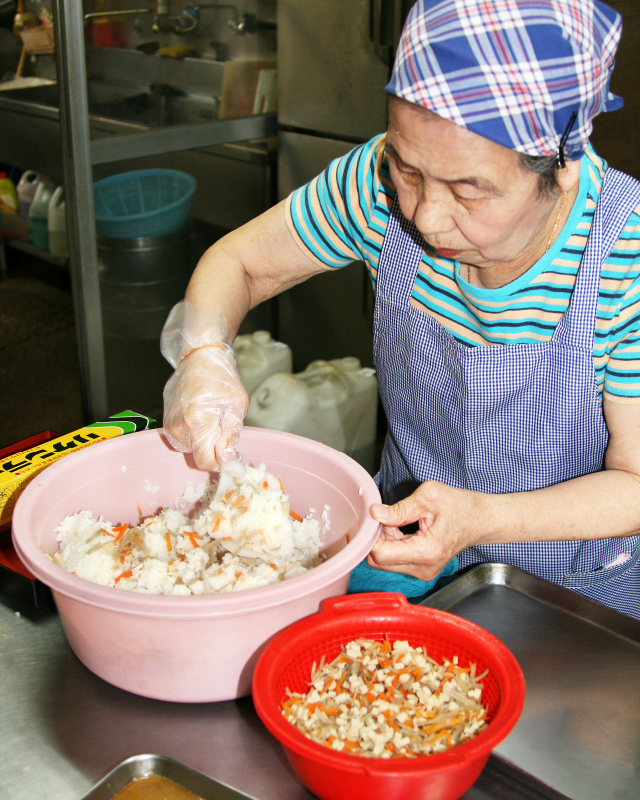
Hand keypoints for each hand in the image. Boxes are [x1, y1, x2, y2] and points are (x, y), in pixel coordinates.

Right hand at [161, 302, 248, 470]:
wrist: (199, 355)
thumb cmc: (220, 377)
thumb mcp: (236, 407)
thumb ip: (230, 437)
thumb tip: (228, 461)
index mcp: (198, 421)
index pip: (206, 462)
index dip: (222, 463)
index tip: (233, 456)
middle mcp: (179, 426)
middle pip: (198, 457)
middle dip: (215, 451)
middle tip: (226, 431)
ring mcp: (170, 424)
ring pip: (191, 449)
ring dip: (205, 442)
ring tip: (213, 419)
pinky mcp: (166, 422)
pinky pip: (183, 439)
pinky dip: (195, 435)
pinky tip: (203, 417)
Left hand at [368, 482, 486, 580]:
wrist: (480, 520)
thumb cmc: (460, 507)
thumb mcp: (429, 498)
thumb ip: (399, 508)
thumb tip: (375, 513)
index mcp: (426, 551)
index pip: (380, 555)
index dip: (372, 536)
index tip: (375, 518)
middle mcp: (423, 568)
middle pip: (379, 562)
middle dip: (376, 538)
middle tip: (387, 517)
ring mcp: (422, 572)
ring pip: (384, 562)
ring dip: (384, 541)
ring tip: (397, 521)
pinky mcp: (420, 570)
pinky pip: (394, 561)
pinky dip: (391, 544)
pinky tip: (401, 528)